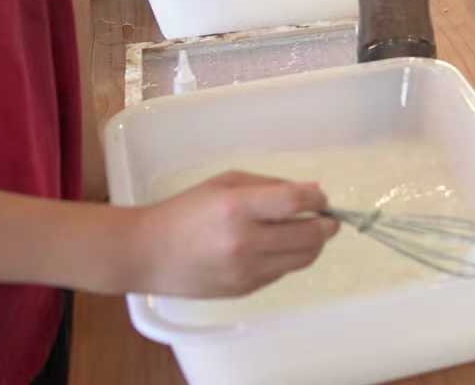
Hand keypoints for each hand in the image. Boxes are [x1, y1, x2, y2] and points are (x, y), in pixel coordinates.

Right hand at [132, 171, 338, 297]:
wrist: (148, 253)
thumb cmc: (186, 210)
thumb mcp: (225, 183)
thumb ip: (270, 185)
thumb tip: (312, 192)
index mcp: (238, 208)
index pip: (295, 202)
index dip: (317, 198)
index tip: (320, 196)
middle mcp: (245, 242)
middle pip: (309, 235)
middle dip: (325, 225)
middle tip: (326, 217)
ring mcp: (247, 271)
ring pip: (303, 259)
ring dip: (313, 244)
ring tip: (305, 231)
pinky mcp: (246, 290)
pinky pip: (283, 272)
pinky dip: (289, 258)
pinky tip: (277, 247)